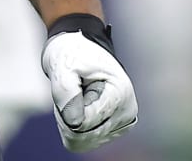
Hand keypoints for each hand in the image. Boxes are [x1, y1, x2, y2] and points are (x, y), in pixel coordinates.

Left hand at [41, 15, 137, 151]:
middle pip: (84, 137)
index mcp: (121, 93)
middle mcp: (127, 111)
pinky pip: (83, 142)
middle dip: (68, 118)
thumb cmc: (74, 54)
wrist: (80, 50)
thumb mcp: (65, 67)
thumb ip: (66, 93)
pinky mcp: (112, 129)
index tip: (71, 87)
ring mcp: (121, 122)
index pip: (84, 124)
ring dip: (70, 122)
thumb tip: (74, 123)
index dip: (68, 110)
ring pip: (82, 142)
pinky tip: (79, 107)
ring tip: (76, 97)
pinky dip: (74, 127)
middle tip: (70, 92)